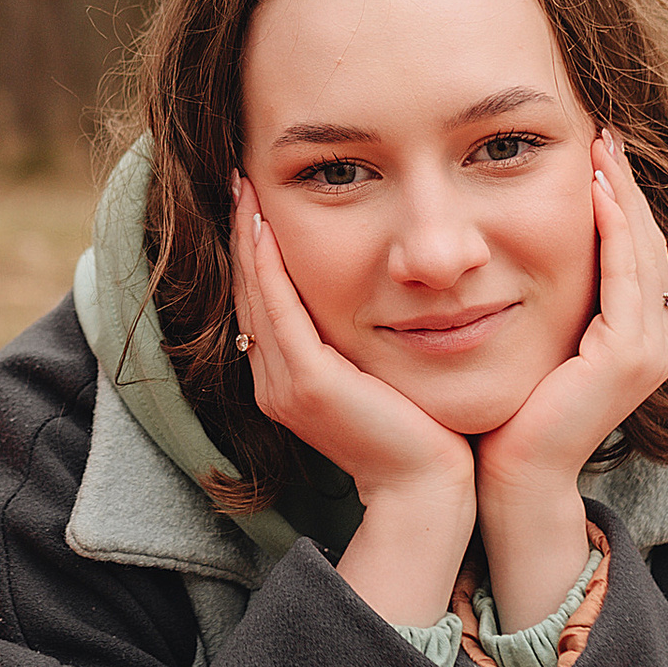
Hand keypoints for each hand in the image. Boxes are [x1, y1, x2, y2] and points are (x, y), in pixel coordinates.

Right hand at [231, 175, 476, 625]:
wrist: (429, 490)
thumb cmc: (422, 433)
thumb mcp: (381, 376)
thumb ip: (362, 343)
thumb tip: (376, 298)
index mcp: (288, 381)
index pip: (264, 302)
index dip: (253, 250)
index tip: (254, 199)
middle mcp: (274, 382)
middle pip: (250, 292)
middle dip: (242, 232)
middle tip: (238, 176)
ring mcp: (284, 384)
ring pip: (256, 293)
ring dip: (246, 236)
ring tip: (243, 185)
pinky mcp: (307, 383)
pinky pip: (278, 308)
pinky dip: (266, 262)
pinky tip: (263, 222)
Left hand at [474, 130, 667, 628]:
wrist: (508, 474)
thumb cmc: (506, 408)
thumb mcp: (527, 335)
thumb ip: (537, 294)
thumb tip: (505, 243)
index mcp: (631, 334)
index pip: (631, 249)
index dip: (618, 198)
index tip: (593, 148)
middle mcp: (652, 340)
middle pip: (645, 242)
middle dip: (625, 184)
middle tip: (603, 131)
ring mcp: (647, 350)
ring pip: (642, 252)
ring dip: (623, 197)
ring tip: (601, 148)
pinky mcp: (627, 359)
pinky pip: (626, 279)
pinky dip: (613, 232)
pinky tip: (595, 192)